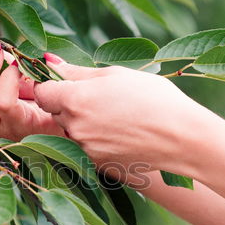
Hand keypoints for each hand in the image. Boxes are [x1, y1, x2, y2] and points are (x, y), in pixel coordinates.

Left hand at [34, 53, 204, 177]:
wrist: (182, 137)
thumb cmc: (154, 98)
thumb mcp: (116, 75)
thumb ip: (77, 71)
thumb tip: (48, 61)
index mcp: (75, 99)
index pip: (42, 92)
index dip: (52, 85)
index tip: (69, 83)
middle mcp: (74, 127)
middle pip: (55, 112)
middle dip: (69, 104)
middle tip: (101, 98)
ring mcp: (84, 149)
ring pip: (71, 130)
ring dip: (83, 122)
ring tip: (116, 116)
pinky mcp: (96, 164)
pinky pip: (86, 147)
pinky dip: (97, 139)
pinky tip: (121, 133)